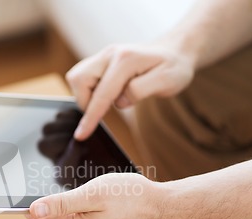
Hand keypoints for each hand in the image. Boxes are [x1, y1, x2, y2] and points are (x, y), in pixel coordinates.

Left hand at [25, 173, 166, 218]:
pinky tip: (99, 204)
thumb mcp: (94, 194)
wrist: (162, 209)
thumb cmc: (132, 197)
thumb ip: (62, 204)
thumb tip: (33, 210)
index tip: (31, 187)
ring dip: (72, 205)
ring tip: (96, 195)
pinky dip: (82, 211)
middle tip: (78, 187)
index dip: (33, 202)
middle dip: (57, 201)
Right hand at [66, 43, 194, 139]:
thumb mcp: (168, 81)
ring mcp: (103, 56)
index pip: (101, 93)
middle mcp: (110, 54)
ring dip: (85, 95)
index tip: (81, 135)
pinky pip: (83, 76)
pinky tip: (106, 95)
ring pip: (77, 77)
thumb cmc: (173, 67)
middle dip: (85, 102)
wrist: (174, 50)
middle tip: (103, 112)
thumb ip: (141, 90)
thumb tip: (119, 101)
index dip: (90, 117)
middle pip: (78, 79)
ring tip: (107, 102)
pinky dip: (89, 91)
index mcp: (125, 59)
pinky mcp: (100, 61)